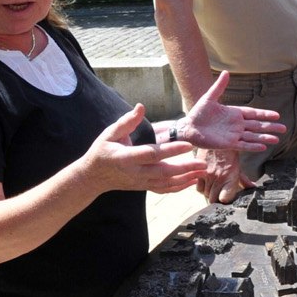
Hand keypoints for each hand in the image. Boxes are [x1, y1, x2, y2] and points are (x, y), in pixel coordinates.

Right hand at [80, 105, 205, 193]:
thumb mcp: (109, 133)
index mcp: (126, 157)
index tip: (188, 145)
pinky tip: (192, 181)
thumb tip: (141, 106)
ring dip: (186, 179)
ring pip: (166, 183)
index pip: (152, 154)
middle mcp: (135, 172)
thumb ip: (127, 121)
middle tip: (203, 163)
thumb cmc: (102, 151)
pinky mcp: (143, 187)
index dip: (170, 151)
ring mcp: (140, 182)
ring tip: (202, 172)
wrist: (93, 176)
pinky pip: (163, 189)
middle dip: (185, 169)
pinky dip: (178, 187)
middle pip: (164, 172)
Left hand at [180, 72, 286, 151]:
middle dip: (270, 127)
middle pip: (257, 126)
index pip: (253, 114)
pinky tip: (262, 147)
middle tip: (284, 129)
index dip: (265, 114)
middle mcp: (237, 125)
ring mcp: (233, 135)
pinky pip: (243, 145)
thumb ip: (219, 87)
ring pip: (253, 136)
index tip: (277, 115)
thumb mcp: (209, 98)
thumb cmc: (198, 113)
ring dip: (264, 138)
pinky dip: (252, 146)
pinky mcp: (228, 144)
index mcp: (234, 113)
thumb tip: (226, 72)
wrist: (189, 128)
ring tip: (277, 139)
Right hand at [197, 148, 251, 203]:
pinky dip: (203, 189)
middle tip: (220, 196)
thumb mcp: (237, 167)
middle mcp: (218, 179)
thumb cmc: (229, 154)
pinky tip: (207, 185)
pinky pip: (199, 188)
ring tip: (214, 190)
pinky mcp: (199, 173)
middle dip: (217, 200)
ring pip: (206, 194)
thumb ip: (244, 180)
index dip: (226, 201)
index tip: (227, 199)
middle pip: (213, 200)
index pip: (225, 199)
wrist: (217, 140)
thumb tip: (252, 188)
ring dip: (210, 194)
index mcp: (229, 178)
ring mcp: (208, 176)